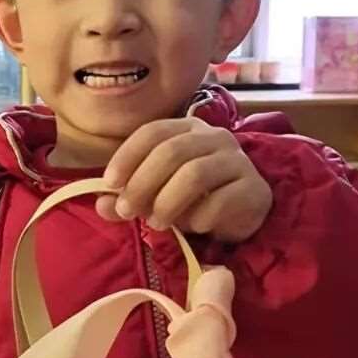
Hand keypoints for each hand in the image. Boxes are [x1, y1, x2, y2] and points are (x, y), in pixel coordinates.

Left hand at [98, 119, 271, 243]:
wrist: (242, 214)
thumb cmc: (195, 198)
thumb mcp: (157, 195)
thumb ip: (129, 196)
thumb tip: (102, 204)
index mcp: (187, 129)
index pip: (153, 132)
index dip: (128, 156)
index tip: (110, 183)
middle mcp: (215, 137)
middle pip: (171, 152)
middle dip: (142, 184)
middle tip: (128, 211)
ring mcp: (238, 161)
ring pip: (194, 175)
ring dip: (167, 203)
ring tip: (156, 223)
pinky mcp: (254, 188)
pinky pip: (220, 201)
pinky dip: (199, 218)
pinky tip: (194, 228)